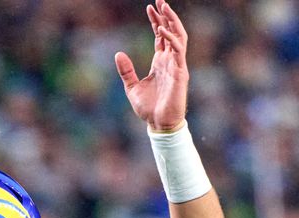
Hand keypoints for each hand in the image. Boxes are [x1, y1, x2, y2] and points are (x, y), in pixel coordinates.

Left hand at [114, 2, 188, 132]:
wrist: (158, 124)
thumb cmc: (148, 109)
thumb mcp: (131, 87)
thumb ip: (126, 70)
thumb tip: (118, 53)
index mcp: (160, 62)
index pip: (161, 36)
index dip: (156, 21)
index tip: (150, 7)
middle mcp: (171, 61)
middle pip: (172, 32)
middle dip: (167, 15)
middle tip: (160, 0)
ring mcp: (177, 66)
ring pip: (179, 37)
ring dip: (172, 22)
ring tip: (164, 7)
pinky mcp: (180, 73)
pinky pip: (178, 51)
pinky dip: (171, 39)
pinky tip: (162, 30)